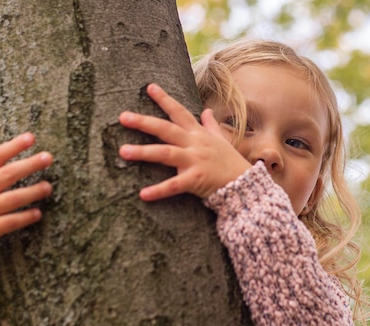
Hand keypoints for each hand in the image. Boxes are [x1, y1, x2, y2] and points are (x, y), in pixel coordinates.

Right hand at [0, 131, 52, 258]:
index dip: (13, 146)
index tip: (30, 137)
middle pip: (7, 175)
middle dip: (28, 165)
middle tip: (48, 157)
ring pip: (11, 199)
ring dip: (32, 192)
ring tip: (48, 187)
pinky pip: (10, 222)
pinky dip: (24, 218)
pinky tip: (38, 213)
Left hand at [118, 83, 250, 200]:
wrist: (246, 184)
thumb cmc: (230, 163)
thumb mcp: (221, 140)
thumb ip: (210, 125)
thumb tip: (207, 111)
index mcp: (198, 134)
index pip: (179, 112)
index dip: (164, 99)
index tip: (149, 87)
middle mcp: (194, 144)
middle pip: (166, 129)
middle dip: (144, 122)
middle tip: (123, 117)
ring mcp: (195, 160)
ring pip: (165, 153)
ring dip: (143, 152)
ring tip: (123, 151)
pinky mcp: (196, 179)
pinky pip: (174, 185)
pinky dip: (159, 190)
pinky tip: (143, 194)